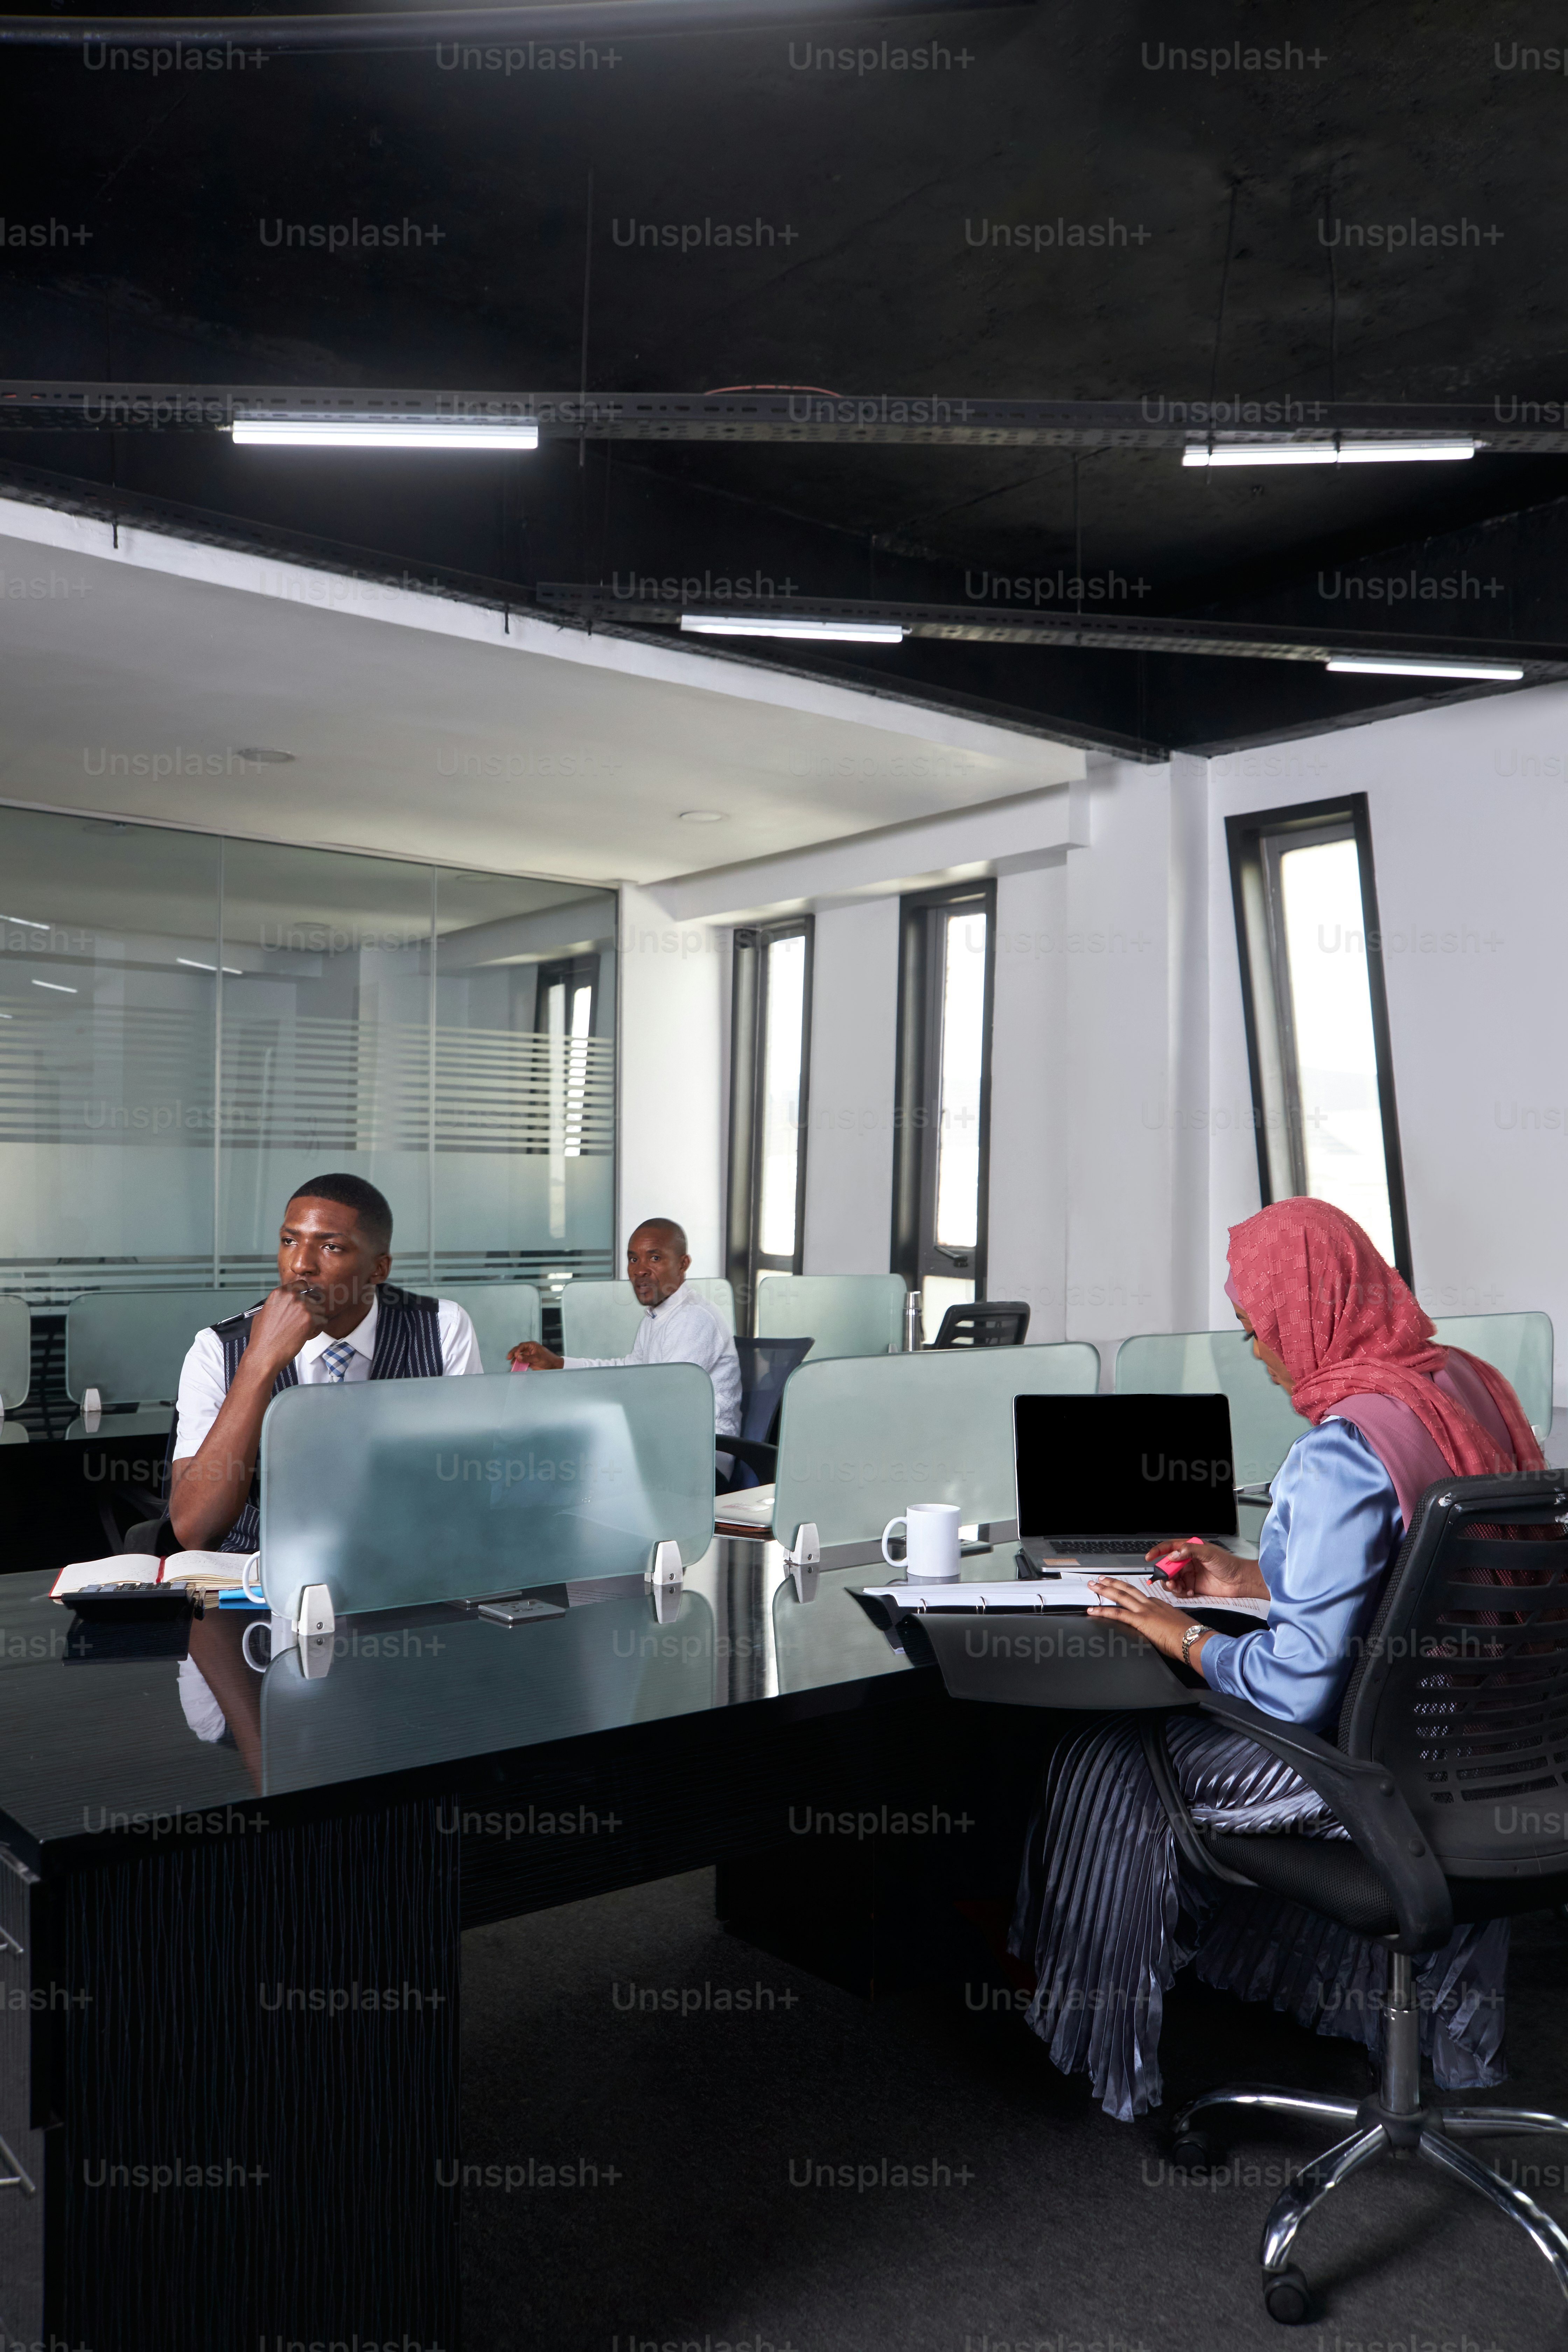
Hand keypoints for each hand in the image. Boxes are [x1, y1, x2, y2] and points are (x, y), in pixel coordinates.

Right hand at [245, 1283, 331, 1377]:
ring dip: (315, 1319)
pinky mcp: (310, 1320)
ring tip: (303, 1330)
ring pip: (320, 1309)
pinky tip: (306, 1335)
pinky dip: (318, 1329)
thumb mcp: (264, 1313)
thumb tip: (286, 1302)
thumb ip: (277, 1303)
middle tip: (302, 1322)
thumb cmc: (262, 1338)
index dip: (305, 1293)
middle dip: (310, 1310)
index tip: (306, 1299)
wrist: (264, 1354)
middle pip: (312, 1298)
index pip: (301, 1284)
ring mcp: (302, 1307)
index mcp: (279, 1293)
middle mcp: (292, 1297)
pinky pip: (323, 1321)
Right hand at [507, 1341, 564, 1369]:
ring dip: (515, 1360)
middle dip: (513, 1353)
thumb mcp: (537, 1358)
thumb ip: (527, 1358)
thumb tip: (518, 1357)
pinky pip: (522, 1362)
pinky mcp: (529, 1361)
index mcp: (532, 1345)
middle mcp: (529, 1350)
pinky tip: (516, 1366)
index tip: (515, 1355)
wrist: (553, 1365)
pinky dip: (519, 1364)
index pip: (522, 1346)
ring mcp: (529, 1355)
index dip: (517, 1350)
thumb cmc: (548, 1358)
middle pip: (518, 1350)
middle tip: (508, 1358)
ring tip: (512, 1363)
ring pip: (519, 1357)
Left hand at [1088, 1579, 1205, 1668]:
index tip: (1120, 1590)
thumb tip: (1161, 1632)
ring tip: (1093, 1587)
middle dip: (1112, 1583)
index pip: (1140, 1595)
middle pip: (1128, 1589)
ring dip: (1105, 1590)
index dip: (1127, 1591)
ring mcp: (1145, 1610)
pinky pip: (1118, 1613)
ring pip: (1121, 1596)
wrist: (1194, 1638)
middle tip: (1100, 1579)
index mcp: (1159, 1604)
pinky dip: (1103, 1610)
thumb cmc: (1189, 1636)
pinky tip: (1093, 1610)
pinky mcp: (1141, 1620)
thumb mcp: (1175, 1626)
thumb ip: (1164, 1625)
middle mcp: (1151, 1604)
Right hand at [1144, 1537, 1267, 1602]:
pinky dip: (1182, 1592)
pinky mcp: (1194, 1587)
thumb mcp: (1209, 1553)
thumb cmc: (1229, 1564)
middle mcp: (1188, 1562)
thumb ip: (1190, 1551)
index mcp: (1190, 1549)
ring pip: (1172, 1579)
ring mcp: (1190, 1575)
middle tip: (1168, 1579)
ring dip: (1171, 1584)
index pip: (1169, 1548)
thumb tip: (1173, 1555)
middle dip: (1165, 1573)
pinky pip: (1181, 1591)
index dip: (1157, 1551)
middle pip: (1168, 1566)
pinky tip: (1190, 1592)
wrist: (1241, 1581)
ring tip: (1177, 1587)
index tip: (1149, 1557)